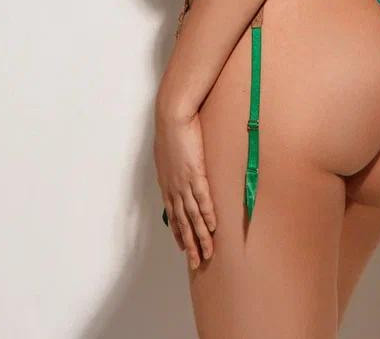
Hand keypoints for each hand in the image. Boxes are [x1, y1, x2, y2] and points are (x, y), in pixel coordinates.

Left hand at [153, 99, 216, 269]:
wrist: (172, 116)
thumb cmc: (170, 128)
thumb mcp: (166, 149)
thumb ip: (171, 162)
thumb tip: (175, 164)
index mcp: (166, 182)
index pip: (173, 214)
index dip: (179, 232)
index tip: (183, 246)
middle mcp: (173, 187)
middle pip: (183, 222)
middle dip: (190, 243)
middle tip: (197, 263)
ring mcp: (183, 182)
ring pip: (193, 216)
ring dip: (201, 237)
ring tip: (208, 253)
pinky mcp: (195, 173)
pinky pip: (203, 199)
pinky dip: (208, 215)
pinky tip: (213, 228)